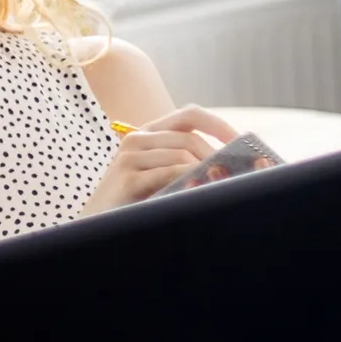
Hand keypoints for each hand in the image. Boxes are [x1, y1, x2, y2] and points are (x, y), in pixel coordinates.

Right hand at [85, 104, 237, 212]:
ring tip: (220, 187)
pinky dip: (190, 181)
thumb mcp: (166, 177)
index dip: (219, 125)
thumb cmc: (138, 203)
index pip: (190, 114)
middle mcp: (138, 139)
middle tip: (237, 175)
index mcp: (150, 133)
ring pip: (182, 154)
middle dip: (218, 156)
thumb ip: (189, 164)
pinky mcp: (125, 177)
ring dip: (207, 172)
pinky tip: (199, 191)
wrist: (97, 227)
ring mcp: (129, 156)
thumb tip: (230, 164)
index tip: (243, 142)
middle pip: (190, 137)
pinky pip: (169, 172)